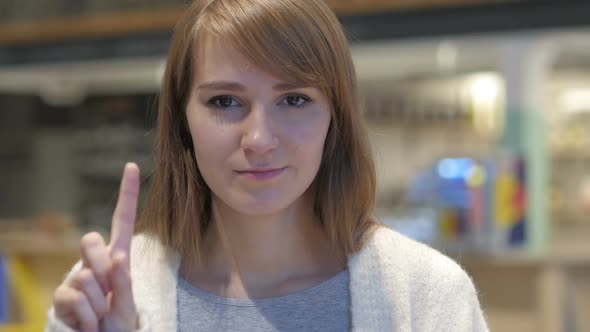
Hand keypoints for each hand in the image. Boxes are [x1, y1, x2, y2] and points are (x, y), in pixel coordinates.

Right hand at [53, 163, 140, 331]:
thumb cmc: (119, 324)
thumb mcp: (128, 304)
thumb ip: (124, 282)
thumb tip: (117, 257)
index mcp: (118, 258)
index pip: (121, 220)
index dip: (127, 194)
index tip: (132, 166)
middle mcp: (95, 262)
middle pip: (91, 241)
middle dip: (102, 267)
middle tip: (109, 295)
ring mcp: (76, 278)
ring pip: (85, 277)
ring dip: (97, 303)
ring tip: (101, 315)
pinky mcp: (61, 296)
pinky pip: (74, 298)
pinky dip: (86, 316)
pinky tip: (89, 323)